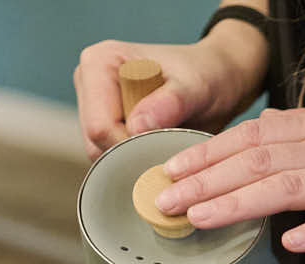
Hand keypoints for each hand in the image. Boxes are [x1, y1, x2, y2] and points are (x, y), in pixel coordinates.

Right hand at [73, 34, 267, 159]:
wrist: (216, 80)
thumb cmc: (208, 76)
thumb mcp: (196, 88)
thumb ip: (169, 104)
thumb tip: (136, 126)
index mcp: (100, 61)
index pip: (99, 125)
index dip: (130, 146)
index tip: (164, 146)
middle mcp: (88, 80)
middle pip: (95, 142)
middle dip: (131, 154)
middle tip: (169, 148)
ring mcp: (92, 104)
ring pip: (100, 154)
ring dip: (134, 159)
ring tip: (166, 144)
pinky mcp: (103, 123)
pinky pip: (110, 156)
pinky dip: (134, 160)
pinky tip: (158, 149)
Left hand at [155, 100, 304, 251]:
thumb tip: (272, 127)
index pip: (254, 136)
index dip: (209, 152)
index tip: (171, 167)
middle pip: (258, 160)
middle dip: (205, 180)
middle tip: (163, 199)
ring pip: (289, 186)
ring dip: (240, 203)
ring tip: (200, 218)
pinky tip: (290, 244)